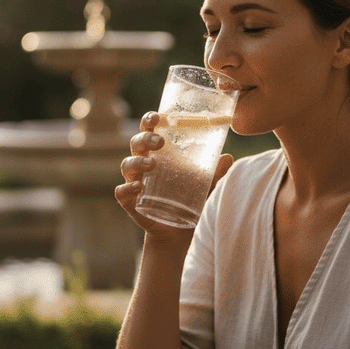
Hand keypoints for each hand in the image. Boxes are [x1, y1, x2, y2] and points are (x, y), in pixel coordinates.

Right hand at [115, 112, 232, 239]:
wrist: (179, 231)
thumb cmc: (189, 199)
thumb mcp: (206, 184)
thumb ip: (216, 172)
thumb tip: (228, 157)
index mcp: (158, 153)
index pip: (149, 131)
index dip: (149, 121)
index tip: (156, 116)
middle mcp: (143, 164)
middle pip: (136, 144)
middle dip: (144, 139)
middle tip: (159, 142)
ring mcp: (135, 182)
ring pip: (127, 165)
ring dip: (137, 162)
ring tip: (152, 165)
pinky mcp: (131, 202)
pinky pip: (121, 192)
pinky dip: (127, 188)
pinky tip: (139, 187)